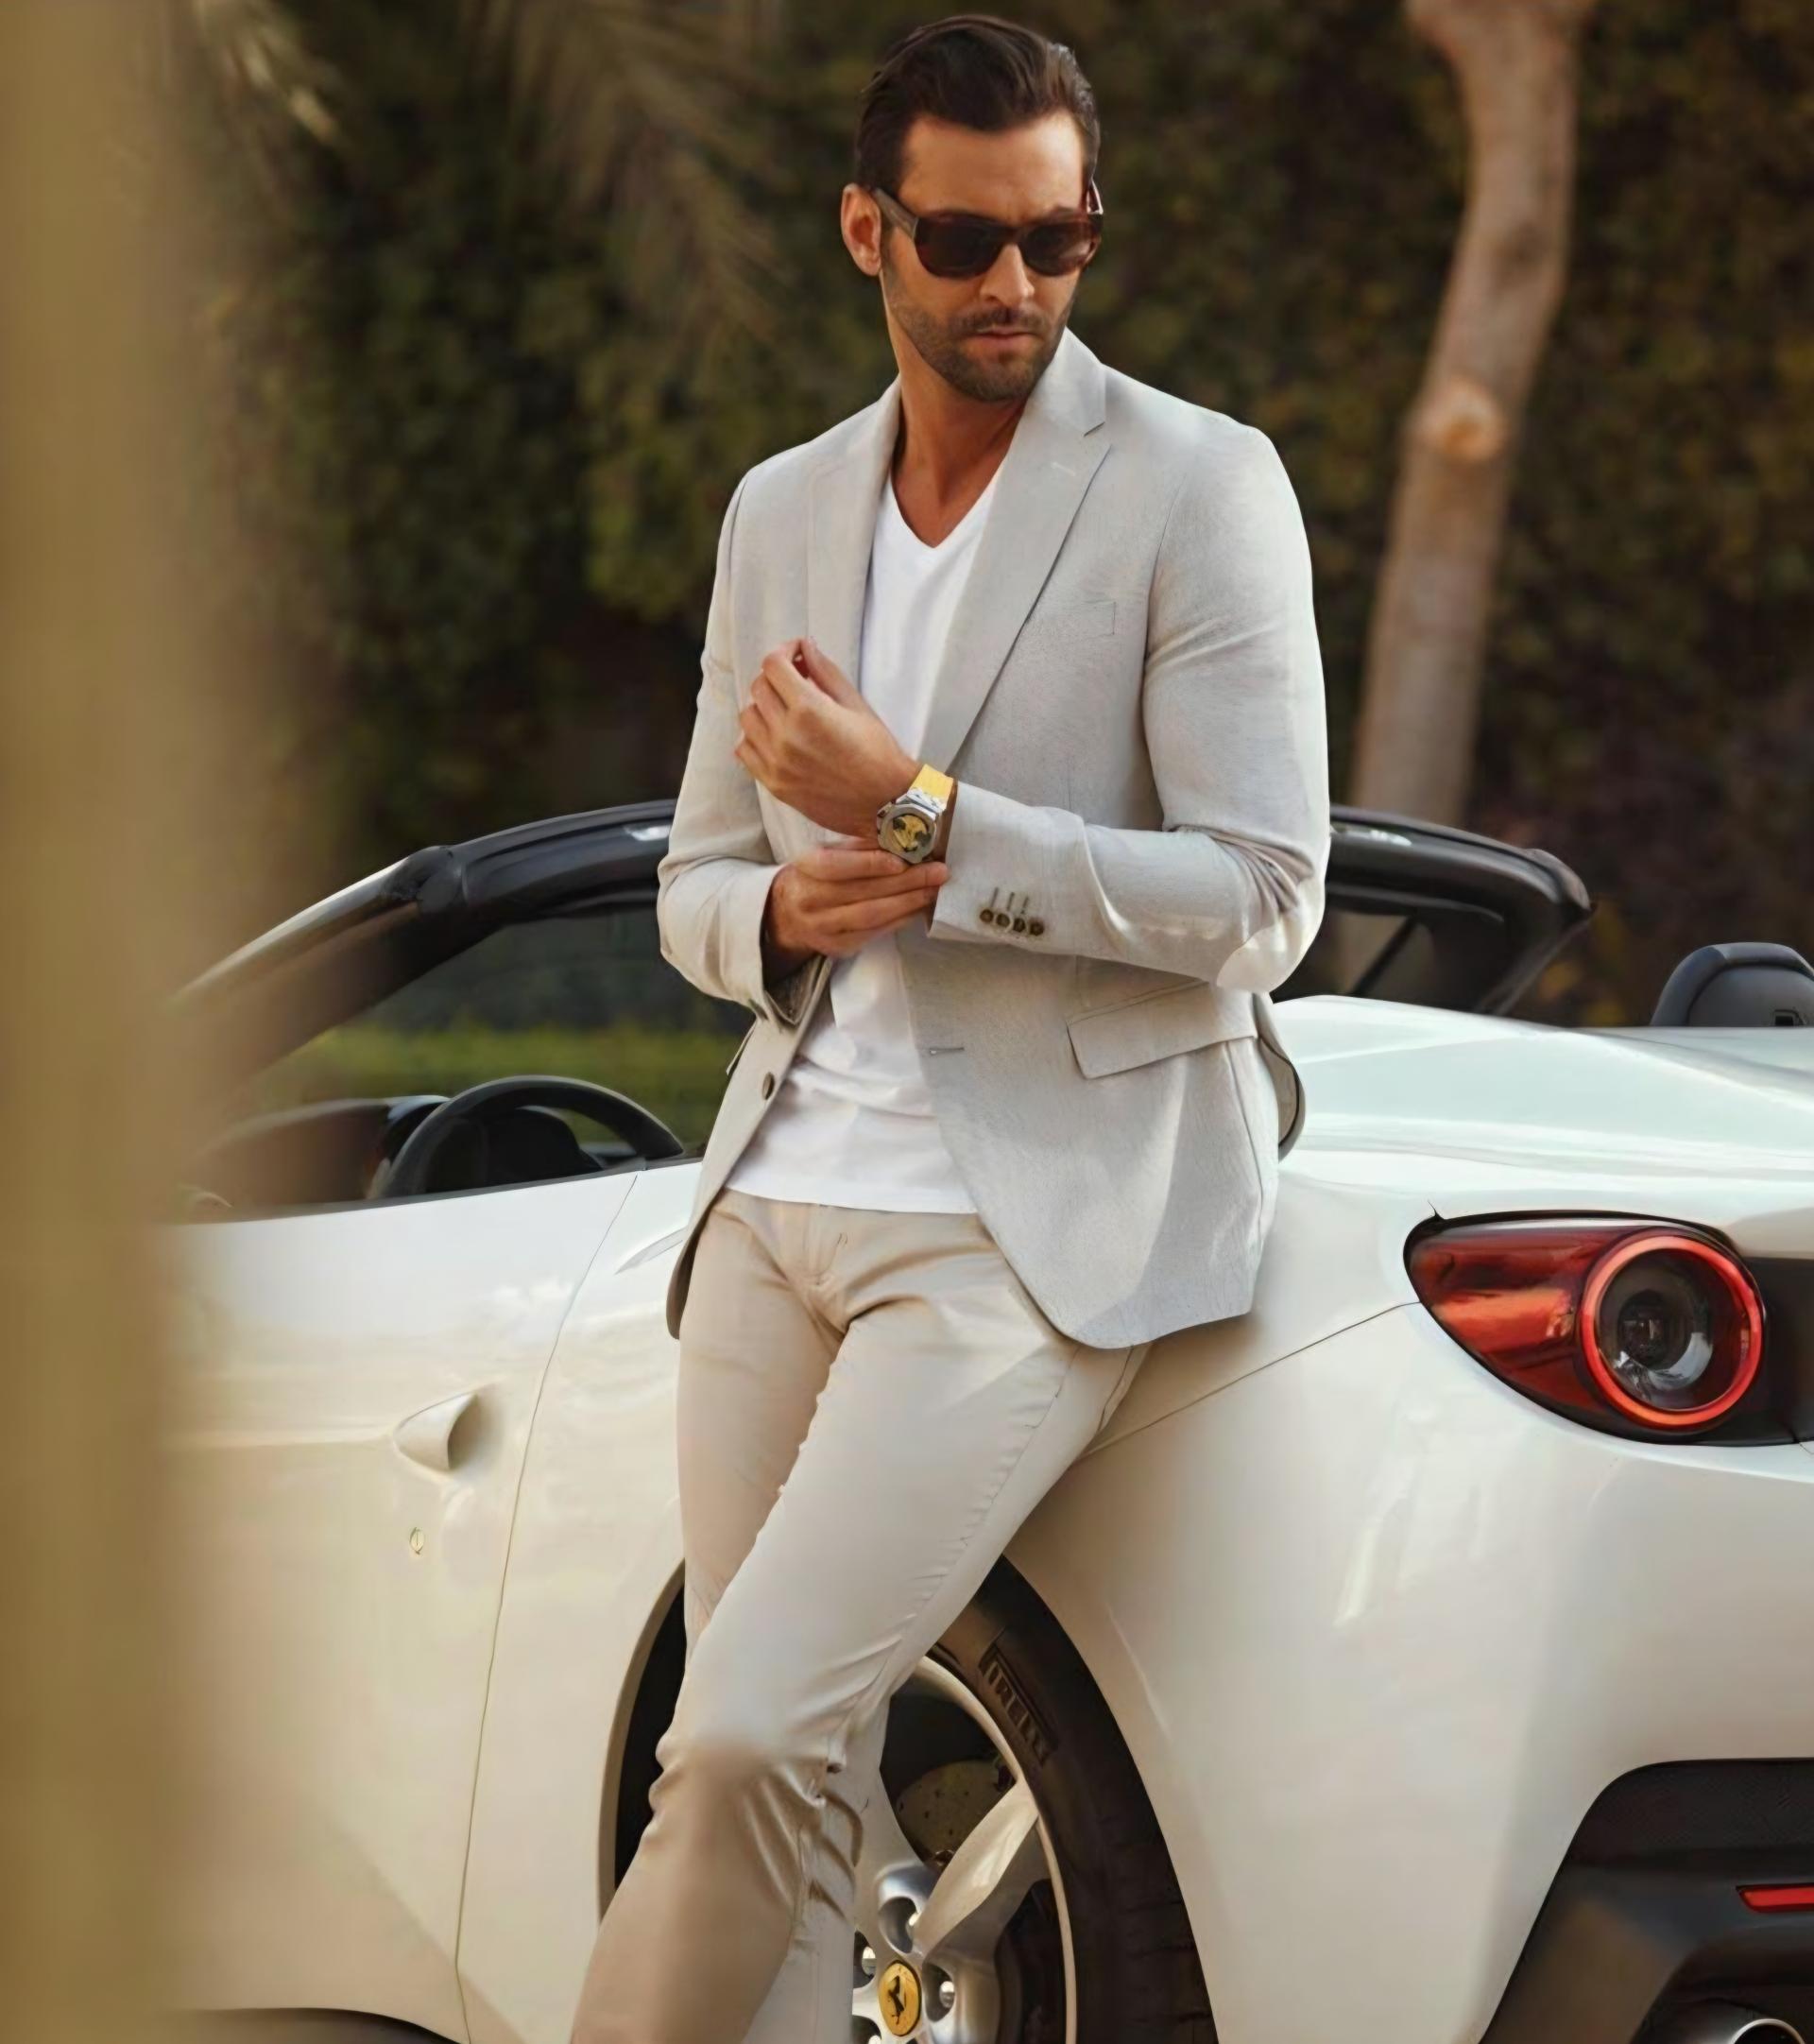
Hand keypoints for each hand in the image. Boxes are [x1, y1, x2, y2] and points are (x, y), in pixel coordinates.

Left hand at [734, 637, 919, 836]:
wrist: (887, 803)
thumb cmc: (879, 754)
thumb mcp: (857, 705)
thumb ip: (826, 673)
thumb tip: (806, 647)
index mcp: (809, 711)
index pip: (773, 665)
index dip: (784, 651)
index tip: (795, 654)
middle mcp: (786, 736)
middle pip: (758, 688)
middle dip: (776, 677)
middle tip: (795, 681)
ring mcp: (776, 762)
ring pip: (747, 717)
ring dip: (763, 706)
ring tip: (785, 710)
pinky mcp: (774, 784)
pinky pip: (745, 750)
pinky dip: (754, 737)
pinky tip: (775, 735)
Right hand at [763, 838, 948, 969]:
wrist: (788, 914)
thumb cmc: (817, 876)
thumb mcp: (829, 853)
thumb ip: (860, 847)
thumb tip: (904, 838)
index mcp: (805, 868)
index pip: (836, 866)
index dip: (870, 864)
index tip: (902, 860)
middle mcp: (810, 900)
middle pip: (862, 892)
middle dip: (905, 882)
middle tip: (937, 872)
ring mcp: (823, 928)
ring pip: (872, 916)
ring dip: (908, 902)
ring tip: (934, 890)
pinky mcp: (838, 947)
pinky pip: (875, 933)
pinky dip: (901, 919)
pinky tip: (918, 908)